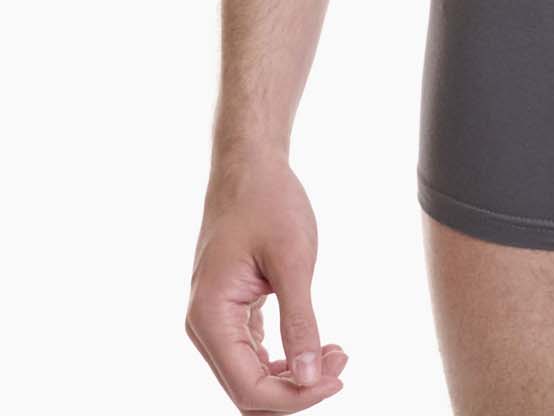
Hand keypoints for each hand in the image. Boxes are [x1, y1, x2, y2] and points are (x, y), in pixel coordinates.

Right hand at [185, 147, 347, 407]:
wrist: (249, 166)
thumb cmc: (268, 202)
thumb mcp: (292, 259)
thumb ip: (300, 321)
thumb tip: (310, 378)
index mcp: (210, 317)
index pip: (248, 387)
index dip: (294, 396)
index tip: (337, 378)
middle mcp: (205, 326)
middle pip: (248, 389)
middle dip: (297, 388)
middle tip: (340, 362)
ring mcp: (215, 321)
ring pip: (251, 377)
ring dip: (294, 377)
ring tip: (335, 354)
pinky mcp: (231, 313)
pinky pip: (253, 355)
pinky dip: (285, 359)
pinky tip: (318, 346)